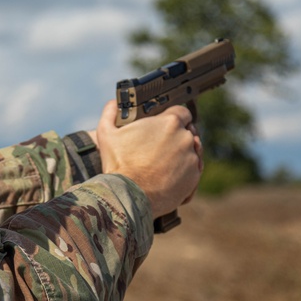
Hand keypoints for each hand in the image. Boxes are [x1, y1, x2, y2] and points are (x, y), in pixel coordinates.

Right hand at [93, 100, 202, 217]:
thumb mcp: (107, 133)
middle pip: (188, 133)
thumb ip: (111, 113)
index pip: (182, 112)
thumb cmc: (118, 164)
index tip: (167, 126)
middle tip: (162, 148)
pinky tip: (170, 177)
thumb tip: (114, 103)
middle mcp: (185, 138)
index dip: (175, 118)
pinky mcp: (194, 178)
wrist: (128, 196)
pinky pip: (193, 172)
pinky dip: (185, 174)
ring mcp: (192, 159)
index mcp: (169, 122)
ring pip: (192, 153)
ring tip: (165, 164)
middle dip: (178, 138)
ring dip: (183, 156)